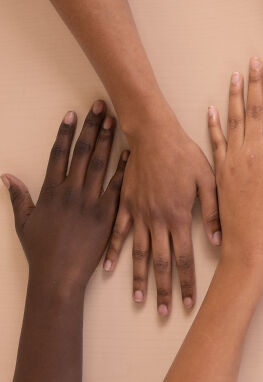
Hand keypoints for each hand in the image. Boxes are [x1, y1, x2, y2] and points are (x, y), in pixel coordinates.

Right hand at [3, 102, 126, 295]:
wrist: (59, 275)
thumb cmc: (41, 251)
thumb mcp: (24, 223)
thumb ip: (18, 197)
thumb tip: (6, 176)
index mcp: (50, 191)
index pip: (58, 154)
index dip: (66, 133)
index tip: (72, 114)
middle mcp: (71, 192)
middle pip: (83, 152)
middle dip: (92, 128)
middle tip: (100, 106)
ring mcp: (90, 202)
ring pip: (100, 164)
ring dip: (108, 141)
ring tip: (115, 121)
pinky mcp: (107, 215)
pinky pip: (118, 187)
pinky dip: (124, 169)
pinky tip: (131, 153)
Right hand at [101, 101, 219, 315]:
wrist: (153, 134)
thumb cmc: (185, 154)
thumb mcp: (208, 179)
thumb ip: (212, 211)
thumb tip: (218, 240)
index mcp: (179, 216)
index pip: (185, 258)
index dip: (187, 282)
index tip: (189, 302)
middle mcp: (157, 220)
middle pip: (160, 263)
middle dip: (163, 289)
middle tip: (165, 312)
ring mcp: (138, 213)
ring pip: (138, 253)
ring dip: (139, 279)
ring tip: (138, 300)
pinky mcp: (125, 204)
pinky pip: (118, 233)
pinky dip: (114, 252)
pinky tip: (108, 269)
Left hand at [209, 58, 262, 262]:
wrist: (250, 243)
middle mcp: (253, 152)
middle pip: (254, 110)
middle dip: (255, 84)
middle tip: (254, 62)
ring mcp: (234, 160)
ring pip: (233, 120)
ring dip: (234, 96)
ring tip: (236, 75)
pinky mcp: (221, 171)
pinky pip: (216, 140)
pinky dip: (213, 123)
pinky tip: (212, 108)